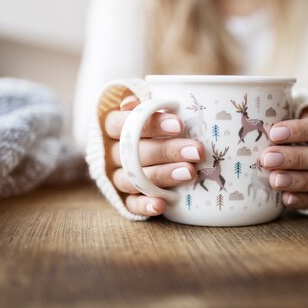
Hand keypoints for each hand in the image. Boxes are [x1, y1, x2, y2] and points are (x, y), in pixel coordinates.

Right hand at [105, 95, 203, 215]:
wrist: (142, 144)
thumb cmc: (154, 122)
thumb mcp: (151, 107)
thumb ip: (149, 102)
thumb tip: (133, 101)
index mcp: (113, 125)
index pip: (123, 123)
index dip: (151, 124)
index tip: (180, 124)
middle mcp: (111, 151)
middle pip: (133, 152)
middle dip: (167, 151)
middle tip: (196, 151)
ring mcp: (116, 175)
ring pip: (132, 178)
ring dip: (161, 176)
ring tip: (189, 172)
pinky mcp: (124, 197)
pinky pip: (130, 204)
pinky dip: (144, 205)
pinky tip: (161, 204)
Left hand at [260, 104, 307, 209]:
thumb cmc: (304, 120)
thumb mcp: (301, 108)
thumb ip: (289, 111)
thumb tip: (265, 121)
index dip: (303, 130)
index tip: (275, 133)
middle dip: (297, 159)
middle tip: (268, 159)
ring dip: (300, 182)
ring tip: (275, 180)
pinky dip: (304, 201)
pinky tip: (286, 199)